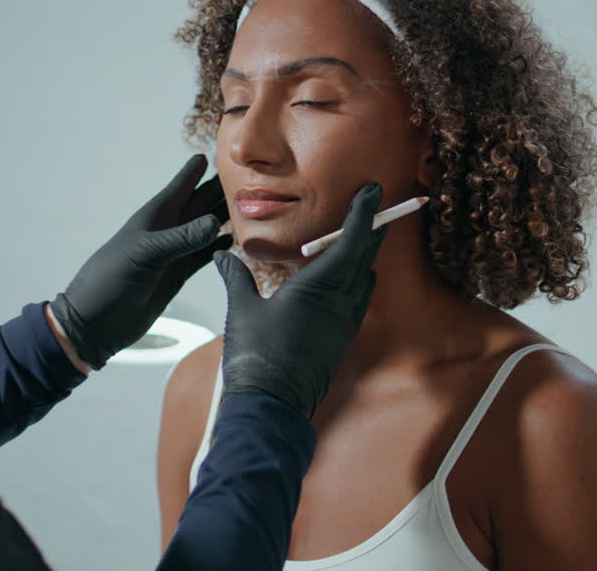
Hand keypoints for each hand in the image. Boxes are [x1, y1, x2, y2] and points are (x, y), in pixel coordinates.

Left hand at [50, 155, 231, 369]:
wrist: (96, 322)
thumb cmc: (111, 280)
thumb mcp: (146, 255)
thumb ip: (181, 239)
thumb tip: (216, 222)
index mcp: (154, 217)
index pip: (180, 186)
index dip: (194, 170)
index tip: (212, 152)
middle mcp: (166, 231)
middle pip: (198, 204)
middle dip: (218, 190)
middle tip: (247, 177)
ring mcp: (172, 254)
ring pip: (203, 229)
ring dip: (222, 218)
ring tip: (248, 207)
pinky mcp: (176, 276)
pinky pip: (201, 256)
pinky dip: (216, 248)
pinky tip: (231, 241)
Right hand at [214, 183, 387, 417]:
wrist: (271, 405)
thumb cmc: (255, 357)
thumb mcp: (242, 310)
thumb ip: (236, 278)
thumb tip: (222, 256)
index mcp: (317, 288)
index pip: (350, 242)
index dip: (363, 214)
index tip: (373, 191)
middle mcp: (339, 303)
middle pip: (364, 257)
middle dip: (369, 230)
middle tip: (372, 207)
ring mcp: (343, 323)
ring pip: (364, 280)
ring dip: (363, 257)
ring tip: (356, 240)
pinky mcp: (340, 339)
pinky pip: (357, 301)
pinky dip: (356, 281)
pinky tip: (343, 280)